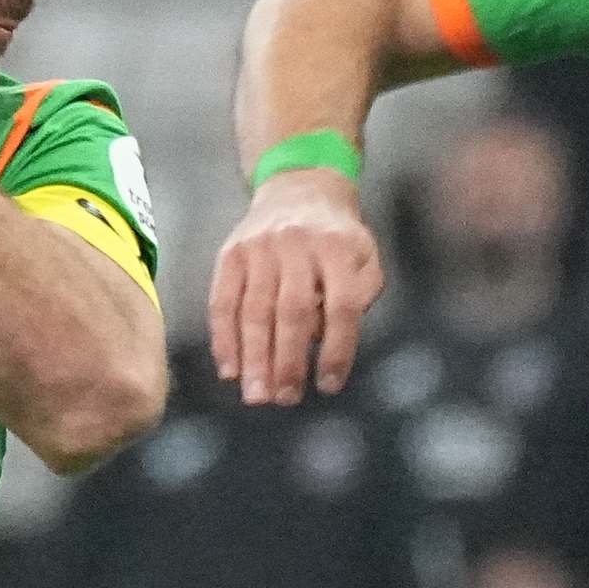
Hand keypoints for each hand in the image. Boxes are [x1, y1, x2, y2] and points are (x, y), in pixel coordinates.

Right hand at [207, 166, 386, 404]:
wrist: (299, 188)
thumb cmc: (337, 238)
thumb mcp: (365, 257)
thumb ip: (359, 295)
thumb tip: (326, 337)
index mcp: (339, 248)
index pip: (341, 306)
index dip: (337, 349)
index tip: (329, 385)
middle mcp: (297, 245)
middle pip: (292, 310)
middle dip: (287, 360)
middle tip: (285, 399)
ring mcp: (259, 248)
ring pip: (254, 309)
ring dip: (254, 358)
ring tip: (257, 395)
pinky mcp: (231, 254)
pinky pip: (222, 301)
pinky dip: (224, 338)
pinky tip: (230, 369)